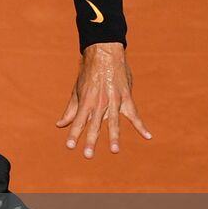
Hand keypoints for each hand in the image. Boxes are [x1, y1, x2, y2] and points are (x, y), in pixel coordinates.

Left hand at [55, 42, 151, 157]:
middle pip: (94, 125)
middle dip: (90, 140)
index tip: (69, 147)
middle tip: (87, 155)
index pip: (78, 122)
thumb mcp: (76, 91)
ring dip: (114, 137)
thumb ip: (70, 110)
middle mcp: (99, 102)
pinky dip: (141, 125)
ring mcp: (114, 100)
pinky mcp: (126, 97)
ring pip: (114, 121)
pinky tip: (147, 136)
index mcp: (86, 101)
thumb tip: (60, 125)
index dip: (74, 134)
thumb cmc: (88, 73)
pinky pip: (134, 114)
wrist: (104, 53)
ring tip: (115, 150)